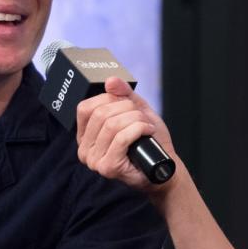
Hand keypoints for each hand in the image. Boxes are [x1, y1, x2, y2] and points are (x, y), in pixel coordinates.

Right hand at [76, 77, 177, 191]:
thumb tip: (110, 80)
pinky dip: (139, 129)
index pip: (85, 108)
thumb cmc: (148, 142)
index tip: (128, 103)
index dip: (108, 99)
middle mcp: (84, 150)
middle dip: (127, 108)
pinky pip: (121, 138)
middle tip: (142, 116)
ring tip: (147, 125)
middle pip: (101, 114)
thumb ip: (123, 94)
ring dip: (136, 119)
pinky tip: (148, 131)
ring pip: (112, 125)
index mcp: (85, 136)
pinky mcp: (108, 167)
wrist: (163, 166)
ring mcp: (95, 161)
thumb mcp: (136, 111)